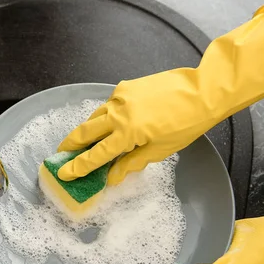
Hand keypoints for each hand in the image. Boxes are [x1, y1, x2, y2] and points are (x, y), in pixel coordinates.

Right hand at [57, 0, 263, 184]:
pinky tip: (110, 123)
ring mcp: (119, 97)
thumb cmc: (186, 124)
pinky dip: (104, 117)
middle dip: (70, 145)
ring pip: (94, 117)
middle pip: (84, 132)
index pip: (95, 155)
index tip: (62, 173)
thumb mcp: (159, 150)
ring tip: (82, 142)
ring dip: (86, 131)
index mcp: (127, 133)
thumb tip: (111, 176)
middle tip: (61, 155)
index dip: (77, 166)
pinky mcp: (125, 87)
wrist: (202, 91)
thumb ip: (131, 163)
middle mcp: (118, 113)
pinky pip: (108, 105)